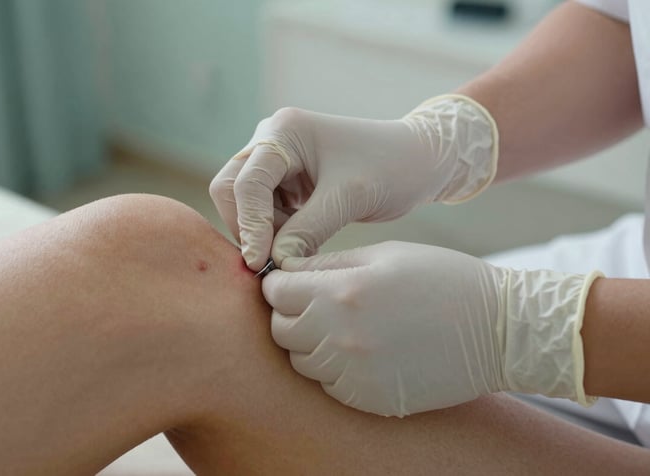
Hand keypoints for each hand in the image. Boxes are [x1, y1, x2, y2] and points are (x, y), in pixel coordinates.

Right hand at [209, 95, 497, 269]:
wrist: (421, 160)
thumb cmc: (392, 168)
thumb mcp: (349, 199)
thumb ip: (307, 231)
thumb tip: (273, 263)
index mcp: (285, 131)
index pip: (247, 183)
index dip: (250, 225)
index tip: (260, 264)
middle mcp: (272, 139)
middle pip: (231, 188)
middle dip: (248, 226)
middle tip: (273, 259)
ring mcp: (277, 158)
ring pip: (244, 203)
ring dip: (264, 231)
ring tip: (299, 248)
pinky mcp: (287, 178)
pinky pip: (264, 209)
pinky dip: (276, 230)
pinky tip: (302, 241)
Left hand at [261, 241, 600, 416]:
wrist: (497, 329)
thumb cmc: (442, 278)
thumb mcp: (384, 254)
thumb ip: (328, 264)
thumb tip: (287, 269)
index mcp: (343, 291)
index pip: (275, 292)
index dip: (278, 284)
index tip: (290, 282)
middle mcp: (341, 336)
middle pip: (280, 329)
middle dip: (290, 313)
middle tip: (315, 304)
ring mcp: (355, 372)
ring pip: (301, 361)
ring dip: (310, 343)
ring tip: (342, 327)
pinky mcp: (369, 398)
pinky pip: (328, 385)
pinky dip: (333, 369)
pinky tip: (361, 351)